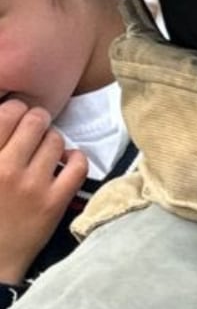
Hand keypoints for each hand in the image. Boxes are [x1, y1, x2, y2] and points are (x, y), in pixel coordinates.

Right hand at [0, 99, 87, 283]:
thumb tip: (6, 118)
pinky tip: (66, 161)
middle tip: (35, 125)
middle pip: (33, 121)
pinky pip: (77, 165)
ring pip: (55, 140)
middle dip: (36, 119)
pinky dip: (75, 158)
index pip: (5, 114)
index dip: (14, 107)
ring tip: (46, 148)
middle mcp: (4, 168)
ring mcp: (32, 184)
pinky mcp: (54, 201)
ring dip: (53, 139)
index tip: (16, 111)